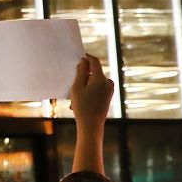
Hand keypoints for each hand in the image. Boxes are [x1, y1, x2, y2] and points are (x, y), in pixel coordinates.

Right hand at [69, 55, 112, 175]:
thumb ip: (80, 72)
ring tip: (74, 99)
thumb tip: (84, 61)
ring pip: (94, 82)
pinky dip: (88, 92)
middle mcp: (108, 82)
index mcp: (101, 78)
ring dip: (83, 86)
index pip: (94, 61)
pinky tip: (79, 102)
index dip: (86, 57)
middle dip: (82, 77)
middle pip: (93, 72)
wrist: (91, 125)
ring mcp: (109, 90)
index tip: (78, 56)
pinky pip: (97, 89)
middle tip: (72, 87)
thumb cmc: (82, 106)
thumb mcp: (77, 87)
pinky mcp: (108, 96)